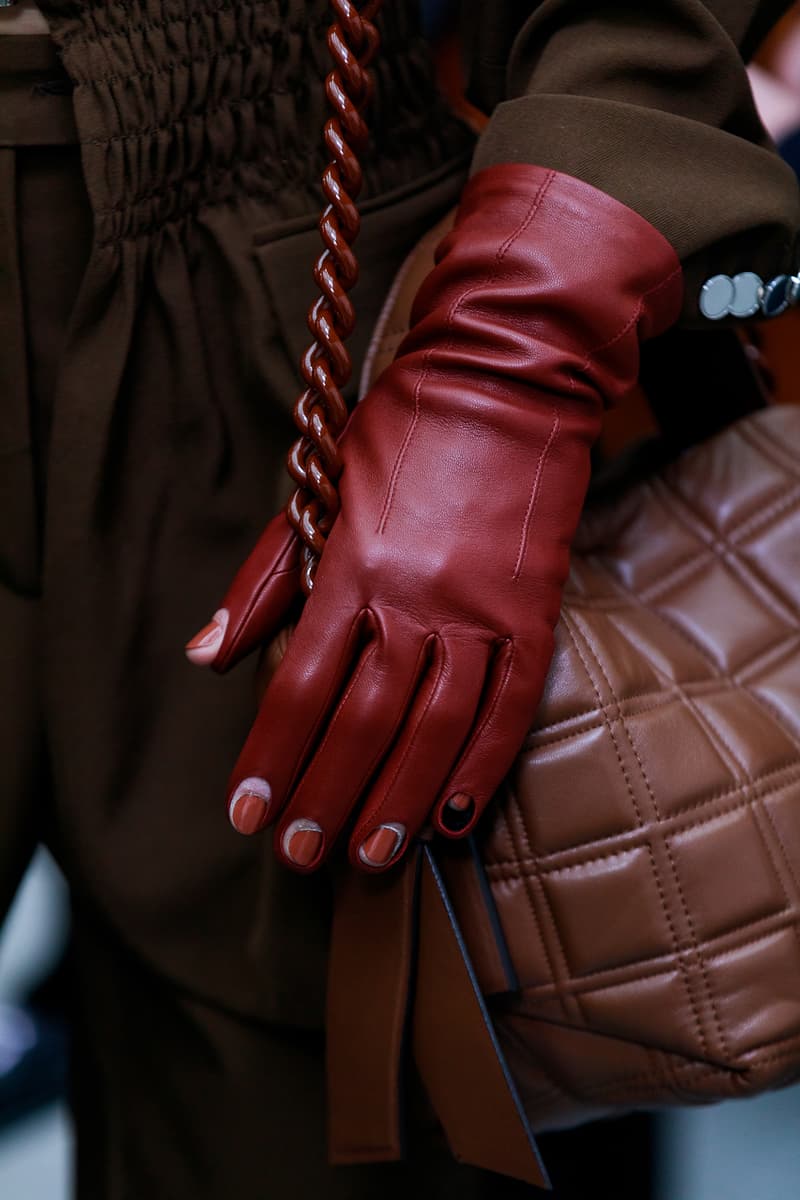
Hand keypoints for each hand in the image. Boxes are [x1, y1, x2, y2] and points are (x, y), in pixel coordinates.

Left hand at [186, 164, 681, 872]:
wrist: (507, 380)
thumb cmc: (400, 433)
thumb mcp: (317, 490)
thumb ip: (265, 579)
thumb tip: (209, 658)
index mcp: (349, 564)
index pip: (299, 683)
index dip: (270, 757)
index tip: (247, 813)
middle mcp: (412, 594)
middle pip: (362, 719)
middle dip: (325, 796)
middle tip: (301, 855)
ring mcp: (478, 607)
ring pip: (433, 726)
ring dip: (396, 799)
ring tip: (369, 857)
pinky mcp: (531, 611)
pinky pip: (508, 706)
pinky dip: (480, 767)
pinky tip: (451, 818)